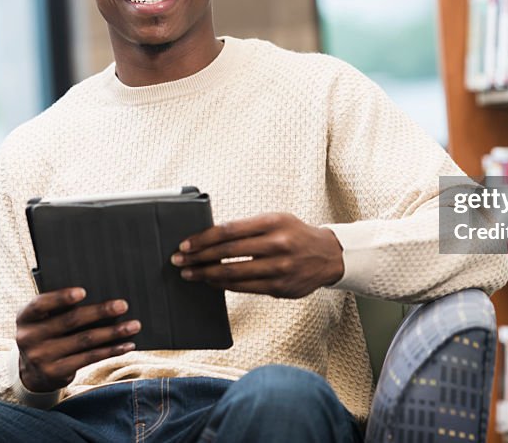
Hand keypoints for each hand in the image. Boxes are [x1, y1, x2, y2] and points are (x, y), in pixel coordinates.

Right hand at [15, 288, 141, 392]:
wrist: (33, 372)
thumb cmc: (47, 332)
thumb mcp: (43, 319)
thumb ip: (60, 308)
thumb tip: (101, 295)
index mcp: (24, 317)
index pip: (40, 304)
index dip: (61, 297)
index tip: (83, 292)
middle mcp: (29, 338)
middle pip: (70, 321)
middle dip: (100, 312)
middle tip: (123, 305)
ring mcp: (42, 357)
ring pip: (84, 340)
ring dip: (113, 332)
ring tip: (134, 325)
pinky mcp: (56, 372)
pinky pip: (89, 358)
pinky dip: (111, 350)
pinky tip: (127, 344)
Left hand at [170, 212, 343, 297]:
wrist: (327, 255)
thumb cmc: (295, 234)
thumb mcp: (276, 220)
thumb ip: (248, 227)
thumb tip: (210, 237)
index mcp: (273, 222)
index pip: (229, 230)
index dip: (203, 238)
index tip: (185, 244)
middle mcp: (277, 244)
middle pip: (228, 252)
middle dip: (199, 257)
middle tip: (179, 261)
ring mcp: (279, 268)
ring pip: (234, 273)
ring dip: (206, 275)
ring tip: (190, 274)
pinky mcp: (279, 287)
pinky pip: (244, 287)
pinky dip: (224, 285)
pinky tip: (211, 282)